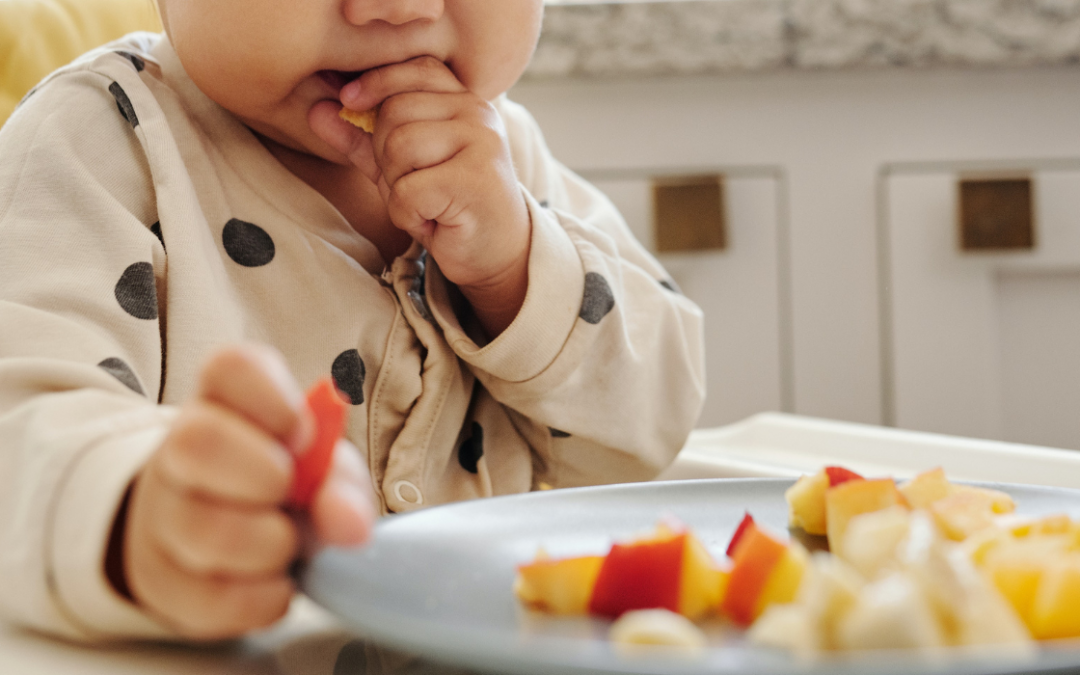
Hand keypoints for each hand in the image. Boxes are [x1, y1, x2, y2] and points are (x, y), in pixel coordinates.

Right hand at [120, 345, 375, 638]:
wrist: (218, 541)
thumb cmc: (279, 487)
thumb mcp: (321, 470)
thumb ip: (342, 486)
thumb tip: (350, 525)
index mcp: (225, 401)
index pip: (231, 367)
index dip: (271, 397)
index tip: (302, 432)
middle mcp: (181, 450)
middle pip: (197, 441)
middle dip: (264, 474)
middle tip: (289, 492)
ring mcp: (162, 516)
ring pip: (203, 529)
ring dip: (269, 545)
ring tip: (287, 543)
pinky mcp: (161, 582)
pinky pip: (208, 597)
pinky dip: (259, 597)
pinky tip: (274, 582)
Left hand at [310, 57, 531, 335]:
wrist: (494, 253)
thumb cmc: (446, 206)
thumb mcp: (400, 167)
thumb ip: (363, 137)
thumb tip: (316, 109)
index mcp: (464, 101)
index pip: (414, 68)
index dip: (377, 80)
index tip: (350, 100)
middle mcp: (478, 114)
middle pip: (395, 112)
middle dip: (385, 157)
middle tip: (412, 186)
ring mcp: (481, 144)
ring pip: (399, 148)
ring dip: (398, 188)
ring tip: (424, 203)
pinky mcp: (474, 180)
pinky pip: (408, 191)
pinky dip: (408, 215)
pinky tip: (433, 222)